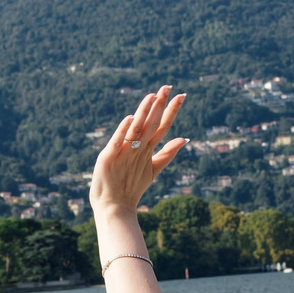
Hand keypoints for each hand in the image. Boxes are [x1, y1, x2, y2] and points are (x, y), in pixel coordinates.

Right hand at [90, 87, 189, 218]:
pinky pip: (118, 142)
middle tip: (167, 87)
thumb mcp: (152, 169)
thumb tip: (185, 139)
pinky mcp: (108, 158)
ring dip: (144, 112)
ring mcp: (121, 151)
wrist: (114, 206)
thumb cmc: (130, 186)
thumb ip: (167, 154)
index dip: (170, 111)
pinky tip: (130, 119)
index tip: (181, 96)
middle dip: (159, 105)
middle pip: (150, 123)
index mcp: (145, 148)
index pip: (161, 126)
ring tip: (152, 96)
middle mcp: (134, 146)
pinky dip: (124, 131)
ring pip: (136, 129)